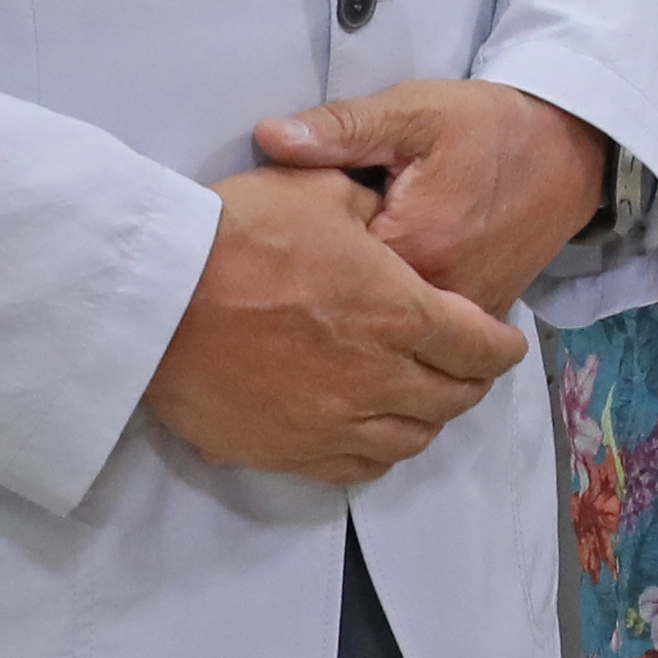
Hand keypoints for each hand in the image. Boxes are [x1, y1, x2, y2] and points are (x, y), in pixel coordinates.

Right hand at [144, 163, 522, 486]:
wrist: (152, 298)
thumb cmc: (235, 234)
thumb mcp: (315, 190)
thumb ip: (365, 205)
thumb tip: (379, 212)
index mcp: (399, 313)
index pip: (479, 346)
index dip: (501, 347)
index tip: (505, 343)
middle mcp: (379, 379)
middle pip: (453, 398)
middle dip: (470, 381)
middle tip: (467, 367)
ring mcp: (334, 423)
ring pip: (412, 439)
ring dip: (428, 419)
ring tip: (423, 399)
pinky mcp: (290, 452)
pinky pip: (359, 467)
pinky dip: (380, 452)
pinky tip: (373, 432)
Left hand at [256, 79, 616, 315]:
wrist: (569, 149)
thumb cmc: (487, 126)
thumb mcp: (412, 112)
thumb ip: (341, 129)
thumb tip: (268, 138)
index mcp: (409, 245)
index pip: (325, 266)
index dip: (304, 245)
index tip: (295, 223)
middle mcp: (438, 295)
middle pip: (356, 303)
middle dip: (330, 279)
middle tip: (326, 239)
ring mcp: (464, 314)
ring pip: (391, 321)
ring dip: (365, 299)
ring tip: (357, 261)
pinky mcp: (483, 317)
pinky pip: (426, 329)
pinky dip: (401, 310)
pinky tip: (389, 282)